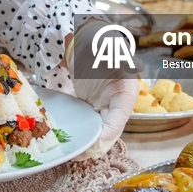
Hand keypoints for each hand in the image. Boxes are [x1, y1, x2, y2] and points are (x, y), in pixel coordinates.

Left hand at [64, 19, 139, 156]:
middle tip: (79, 154)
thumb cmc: (98, 39)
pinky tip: (66, 142)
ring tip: (71, 153)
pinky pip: (87, 126)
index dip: (109, 133)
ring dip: (87, 144)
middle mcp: (117, 102)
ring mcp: (104, 106)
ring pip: (98, 132)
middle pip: (110, 131)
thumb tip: (109, 60)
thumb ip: (107, 54)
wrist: (86, 37)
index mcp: (126, 89)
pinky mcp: (91, 108)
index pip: (121, 116)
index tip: (95, 145)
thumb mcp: (104, 45)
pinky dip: (80, 135)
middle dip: (96, 145)